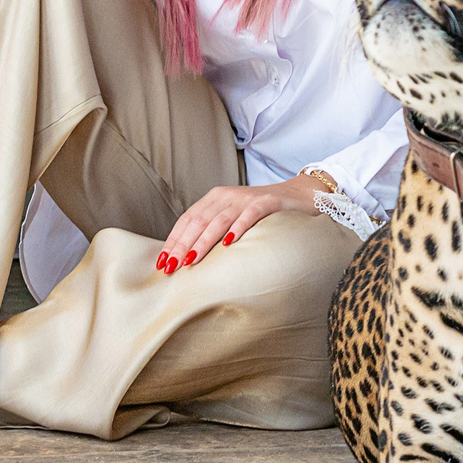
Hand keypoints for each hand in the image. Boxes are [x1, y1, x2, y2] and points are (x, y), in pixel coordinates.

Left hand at [156, 178, 327, 274]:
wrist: (300, 196)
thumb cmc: (262, 214)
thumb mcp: (233, 219)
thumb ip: (213, 232)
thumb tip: (187, 259)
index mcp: (214, 199)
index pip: (187, 220)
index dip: (173, 240)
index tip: (162, 262)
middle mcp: (226, 196)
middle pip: (199, 221)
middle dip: (182, 245)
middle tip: (172, 267)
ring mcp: (247, 198)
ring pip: (219, 220)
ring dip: (204, 241)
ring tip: (192, 259)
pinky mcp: (268, 202)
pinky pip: (250, 214)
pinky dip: (238, 227)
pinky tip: (229, 242)